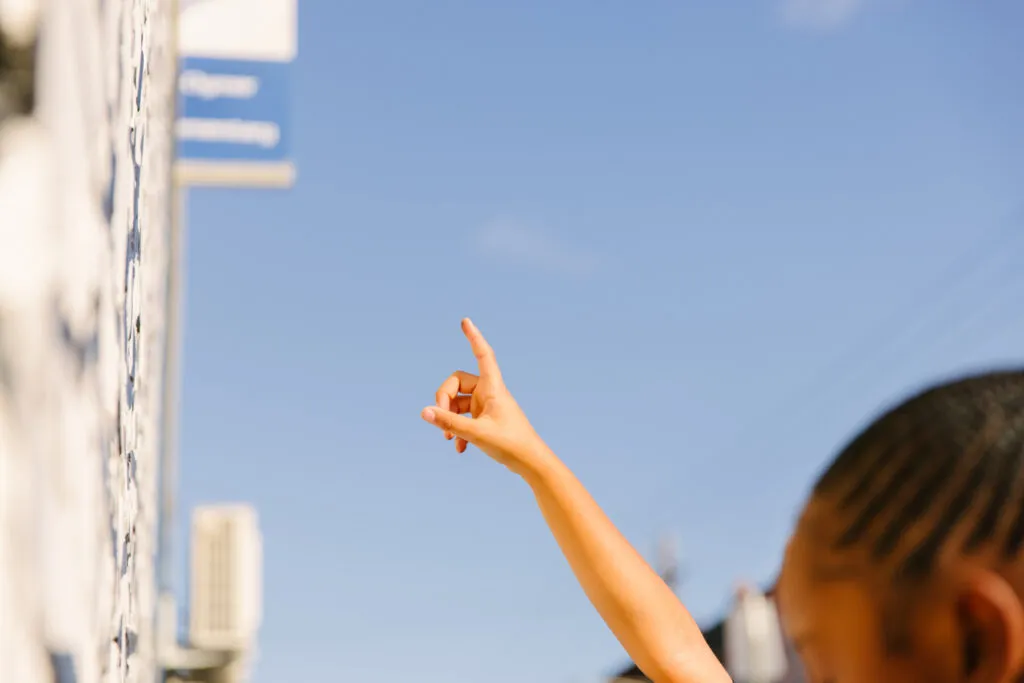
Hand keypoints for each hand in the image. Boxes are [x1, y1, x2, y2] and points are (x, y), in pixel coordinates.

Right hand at [421, 319, 546, 476]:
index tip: (465, 321)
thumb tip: (424, 412)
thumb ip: (449, 422)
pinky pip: (463, 418)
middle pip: (457, 383)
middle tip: (440, 421)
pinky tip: (460, 448)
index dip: (474, 337)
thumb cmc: (511, 445)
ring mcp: (486, 406)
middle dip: (443, 400)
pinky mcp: (485, 419)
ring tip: (449, 439)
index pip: (483, 355)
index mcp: (493, 387)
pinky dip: (458, 430)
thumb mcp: (476, 433)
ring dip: (449, 420)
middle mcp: (489, 392)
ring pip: (457, 403)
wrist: (530, 463)